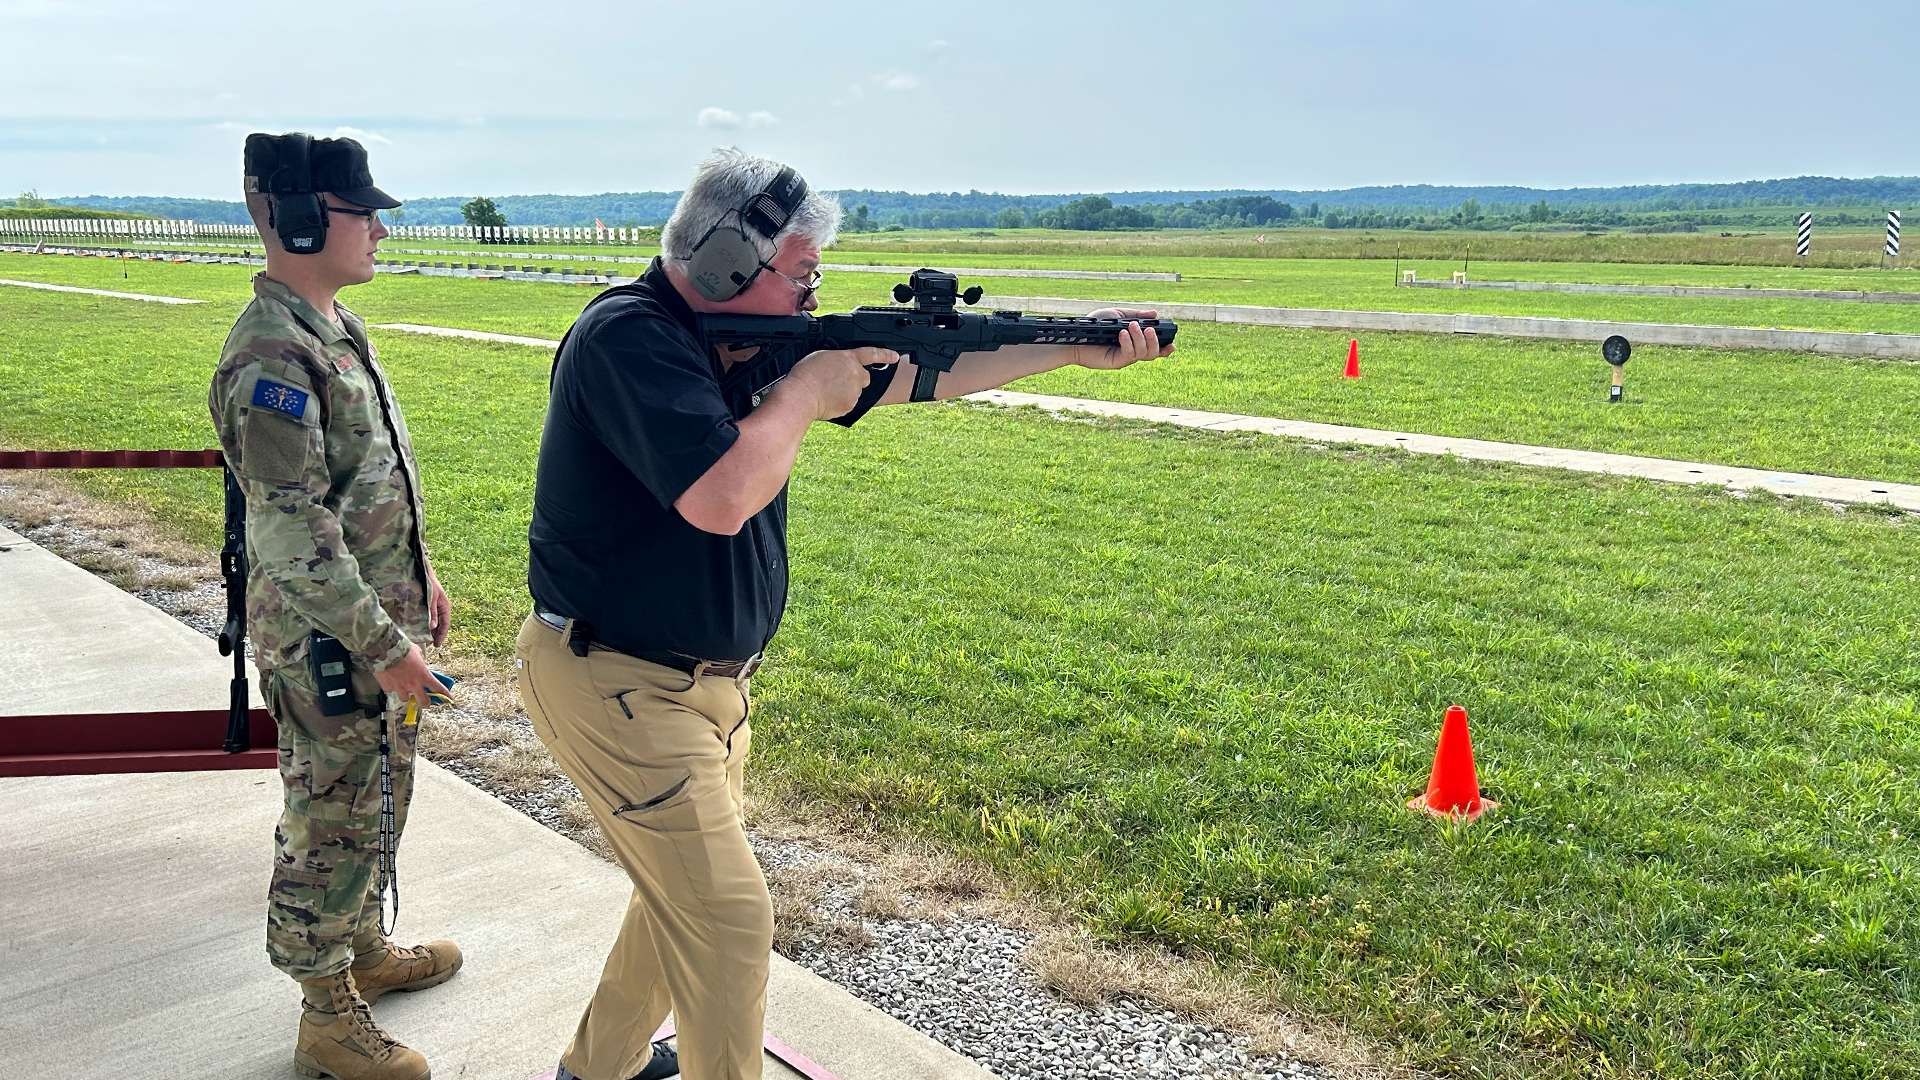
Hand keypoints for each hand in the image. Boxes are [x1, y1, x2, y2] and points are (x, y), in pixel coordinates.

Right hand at [375, 644, 444, 711]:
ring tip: (403, 687)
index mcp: (424, 676)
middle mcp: (413, 685)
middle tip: (425, 702)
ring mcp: (400, 688)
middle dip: (426, 703)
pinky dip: (391, 687)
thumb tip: (420, 663)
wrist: (385, 649)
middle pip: (424, 702)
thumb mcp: (417, 652)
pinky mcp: (388, 687)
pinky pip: (391, 690)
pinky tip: (390, 680)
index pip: (438, 688)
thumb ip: (420, 661)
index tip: (449, 699)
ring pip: (405, 699)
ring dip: (406, 694)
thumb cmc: (403, 648)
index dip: (445, 695)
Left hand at [427, 571, 450, 647]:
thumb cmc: (429, 584)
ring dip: (429, 631)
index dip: (442, 635)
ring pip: (433, 622)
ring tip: (423, 640)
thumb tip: (433, 627)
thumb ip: (432, 612)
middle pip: (439, 625)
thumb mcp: (431, 598)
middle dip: (435, 636)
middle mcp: (440, 608)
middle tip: (428, 645)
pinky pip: (427, 617)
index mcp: (444, 607)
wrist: (423, 572)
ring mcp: (433, 607)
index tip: (437, 645)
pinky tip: (419, 629)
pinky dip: (424, 624)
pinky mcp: (426, 606)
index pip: (445, 624)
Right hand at [783, 347, 899, 418]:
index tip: (895, 356)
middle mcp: (856, 374)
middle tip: (837, 381)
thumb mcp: (821, 357)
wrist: (802, 395)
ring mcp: (854, 392)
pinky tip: (826, 400)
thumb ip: (837, 360)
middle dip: (855, 379)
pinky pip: (847, 404)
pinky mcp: (850, 406)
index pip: (872, 354)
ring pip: (854, 392)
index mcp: (849, 358)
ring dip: (844, 391)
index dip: (885, 354)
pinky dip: (839, 403)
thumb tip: (840, 367)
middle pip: (863, 377)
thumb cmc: (806, 375)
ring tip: (825, 390)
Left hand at [1077, 308, 1174, 369]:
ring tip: (1132, 327)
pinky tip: (1122, 333)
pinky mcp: (1116, 362)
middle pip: (1152, 353)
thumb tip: (1154, 314)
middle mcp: (1132, 351)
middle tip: (1148, 329)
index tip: (1172, 345)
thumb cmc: (1096, 325)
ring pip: (1143, 354)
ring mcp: (1124, 358)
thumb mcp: (1119, 315)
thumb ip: (1136, 315)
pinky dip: (1128, 342)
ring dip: (1141, 339)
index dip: (1165, 349)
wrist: (1079, 335)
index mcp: (1135, 341)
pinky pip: (1129, 354)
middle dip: (1154, 341)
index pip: (1154, 348)